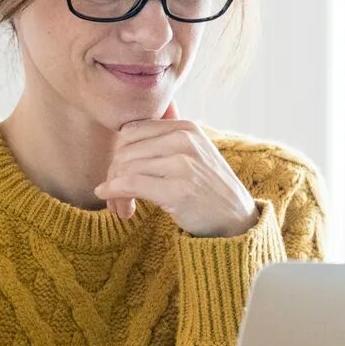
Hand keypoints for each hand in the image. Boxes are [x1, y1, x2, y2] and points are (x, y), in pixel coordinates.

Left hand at [99, 102, 258, 236]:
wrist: (236, 218)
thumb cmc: (208, 188)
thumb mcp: (194, 153)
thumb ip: (165, 140)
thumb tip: (120, 140)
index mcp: (186, 127)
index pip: (132, 131)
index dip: (118, 153)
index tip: (118, 174)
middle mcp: (184, 140)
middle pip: (125, 150)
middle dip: (114, 173)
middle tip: (115, 195)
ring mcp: (182, 164)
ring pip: (125, 167)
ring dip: (114, 189)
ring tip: (120, 206)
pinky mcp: (177, 189)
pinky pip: (130, 184)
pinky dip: (113, 191)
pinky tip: (108, 198)